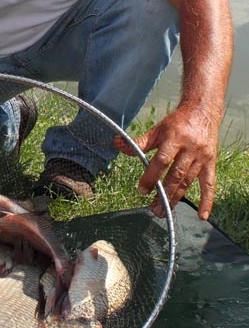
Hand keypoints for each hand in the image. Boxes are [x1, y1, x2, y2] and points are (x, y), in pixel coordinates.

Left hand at [114, 105, 220, 220]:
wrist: (203, 111)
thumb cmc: (177, 122)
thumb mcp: (157, 129)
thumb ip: (139, 141)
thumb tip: (117, 144)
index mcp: (174, 138)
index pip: (162, 161)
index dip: (151, 176)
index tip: (142, 190)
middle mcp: (189, 148)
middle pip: (176, 174)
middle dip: (164, 193)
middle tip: (154, 209)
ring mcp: (201, 157)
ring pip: (188, 181)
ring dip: (176, 198)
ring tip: (164, 211)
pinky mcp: (211, 162)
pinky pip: (209, 184)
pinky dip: (207, 200)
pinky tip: (202, 216)